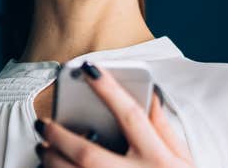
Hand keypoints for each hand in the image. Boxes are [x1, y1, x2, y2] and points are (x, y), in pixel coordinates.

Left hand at [34, 61, 194, 167]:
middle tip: (44, 123)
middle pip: (88, 152)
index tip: (90, 69)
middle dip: (60, 136)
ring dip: (52, 161)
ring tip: (43, 148)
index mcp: (159, 160)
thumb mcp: (185, 161)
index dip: (109, 89)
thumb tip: (152, 97)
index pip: (131, 115)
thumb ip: (165, 130)